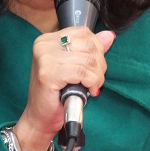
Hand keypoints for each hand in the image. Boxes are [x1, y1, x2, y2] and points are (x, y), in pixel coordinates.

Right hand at [13, 27, 115, 150]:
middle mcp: (44, 45)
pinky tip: (88, 90)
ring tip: (91, 86)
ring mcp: (45, 58)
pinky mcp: (48, 73)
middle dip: (99, 65)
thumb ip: (90, 50)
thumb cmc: (56, 95)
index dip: (97, 49)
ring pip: (89, 59)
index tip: (94, 67)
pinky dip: (91, 82)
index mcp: (48, 40)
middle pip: (89, 44)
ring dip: (97, 76)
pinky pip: (82, 72)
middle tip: (95, 80)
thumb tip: (109, 35)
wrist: (40, 118)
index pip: (84, 32)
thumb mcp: (74, 67)